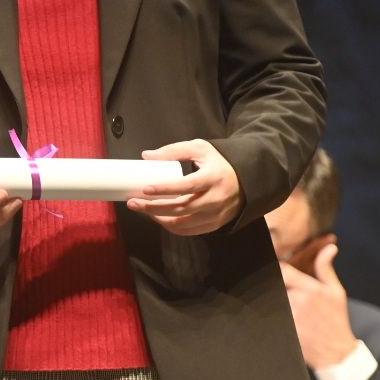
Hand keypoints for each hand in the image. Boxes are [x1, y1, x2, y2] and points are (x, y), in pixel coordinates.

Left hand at [126, 139, 242, 235]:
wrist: (246, 181)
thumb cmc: (218, 162)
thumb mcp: (200, 148)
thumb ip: (174, 150)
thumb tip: (146, 156)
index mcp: (213, 178)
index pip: (187, 186)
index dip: (165, 189)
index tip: (145, 189)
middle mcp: (216, 199)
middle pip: (181, 209)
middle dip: (154, 208)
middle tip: (134, 203)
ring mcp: (216, 215)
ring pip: (182, 224)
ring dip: (159, 219)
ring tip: (142, 209)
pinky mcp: (214, 225)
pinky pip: (188, 231)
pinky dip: (170, 226)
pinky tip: (158, 217)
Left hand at [278, 242, 358, 369]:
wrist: (336, 353)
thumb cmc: (336, 320)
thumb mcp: (336, 292)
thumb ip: (326, 269)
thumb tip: (329, 248)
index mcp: (311, 289)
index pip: (282, 270)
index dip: (276, 268)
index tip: (276, 270)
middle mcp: (297, 302)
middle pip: (273, 284)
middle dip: (273, 284)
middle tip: (265, 282)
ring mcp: (289, 316)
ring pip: (269, 299)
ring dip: (269, 298)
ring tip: (268, 299)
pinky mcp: (283, 328)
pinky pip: (269, 314)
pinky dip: (268, 312)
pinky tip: (270, 313)